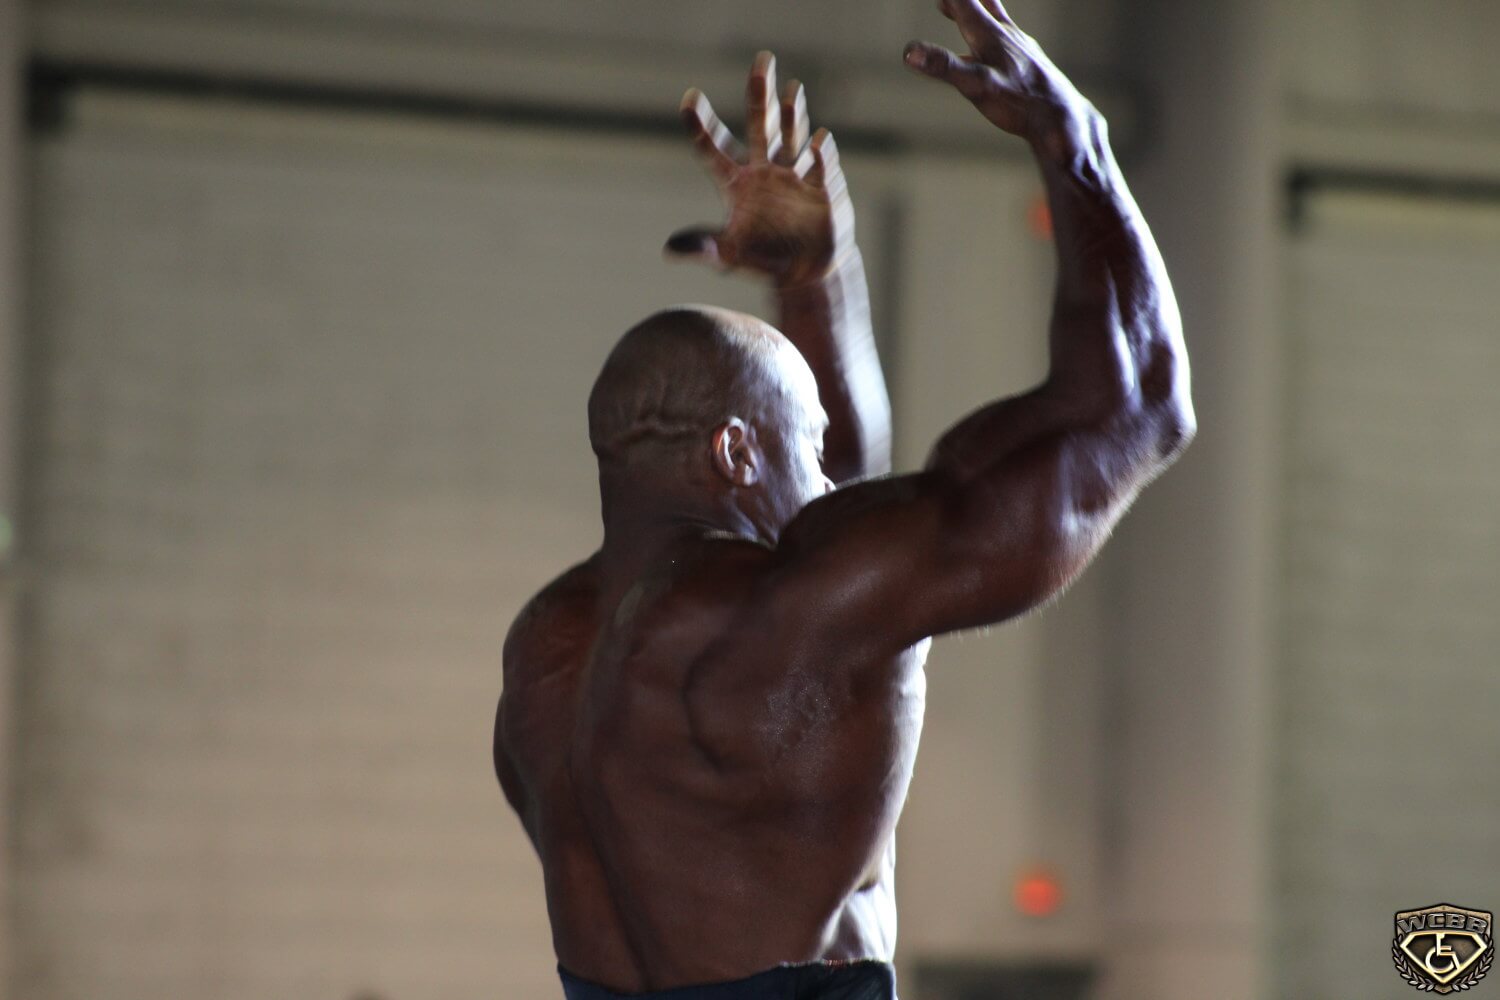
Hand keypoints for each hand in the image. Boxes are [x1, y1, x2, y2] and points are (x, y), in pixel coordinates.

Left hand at [667, 52, 852, 285]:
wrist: (805, 271)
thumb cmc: (763, 259)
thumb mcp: (728, 255)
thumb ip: (701, 248)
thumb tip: (669, 250)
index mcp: (736, 182)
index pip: (714, 149)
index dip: (701, 126)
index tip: (689, 100)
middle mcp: (764, 170)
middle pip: (761, 126)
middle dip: (760, 95)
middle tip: (762, 61)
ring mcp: (793, 175)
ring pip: (791, 138)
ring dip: (792, 117)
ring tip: (790, 91)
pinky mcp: (821, 188)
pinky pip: (819, 168)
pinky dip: (820, 155)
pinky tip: (818, 141)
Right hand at [903, 0, 1094, 151]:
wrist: (1059, 117)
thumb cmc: (1019, 101)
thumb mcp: (975, 86)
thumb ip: (944, 67)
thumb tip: (910, 52)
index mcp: (990, 35)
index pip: (965, 2)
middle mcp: (1007, 36)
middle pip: (983, 6)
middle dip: (964, 1)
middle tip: (946, 0)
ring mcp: (1021, 48)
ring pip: (998, 21)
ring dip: (980, 14)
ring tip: (967, 13)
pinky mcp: (1031, 63)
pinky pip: (1009, 43)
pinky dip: (995, 39)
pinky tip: (996, 55)